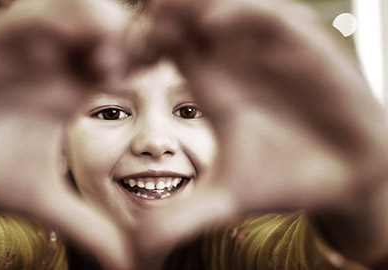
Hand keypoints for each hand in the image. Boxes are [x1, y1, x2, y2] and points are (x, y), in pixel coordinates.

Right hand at [0, 1, 131, 268]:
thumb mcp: (45, 202)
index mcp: (72, 89)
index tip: (160, 81)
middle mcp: (52, 63)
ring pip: (74, 9)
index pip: (124, 57)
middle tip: (126, 74)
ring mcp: (21, 50)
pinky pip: (26, 17)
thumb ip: (90, 230)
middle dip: (130, 39)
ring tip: (101, 67)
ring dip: (98, 26)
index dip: (148, 62)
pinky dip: (52, 22)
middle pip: (109, 25)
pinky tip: (63, 52)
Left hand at [132, 0, 387, 261]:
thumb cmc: (282, 181)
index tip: (110, 60)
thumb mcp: (225, 200)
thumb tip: (137, 252)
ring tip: (159, 12)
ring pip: (221, 8)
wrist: (346, 178)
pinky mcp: (305, 47)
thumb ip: (181, 219)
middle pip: (185, 18)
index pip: (164, 47)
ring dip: (190, 7)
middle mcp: (234, 61)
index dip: (134, 45)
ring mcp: (268, 51)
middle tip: (126, 22)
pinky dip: (240, 15)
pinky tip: (211, 26)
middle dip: (157, 15)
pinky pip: (269, 17)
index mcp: (209, 84)